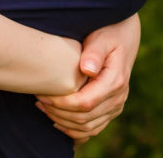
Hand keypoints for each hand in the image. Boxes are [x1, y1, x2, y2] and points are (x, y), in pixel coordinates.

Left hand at [35, 15, 140, 140]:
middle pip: (85, 118)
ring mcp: (115, 106)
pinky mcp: (111, 109)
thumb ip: (95, 52)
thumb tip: (87, 69)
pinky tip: (57, 121)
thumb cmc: (108, 33)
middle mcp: (118, 98)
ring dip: (64, 123)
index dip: (62, 103)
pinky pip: (93, 128)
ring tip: (43, 109)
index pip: (85, 103)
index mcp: (115, 81)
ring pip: (88, 127)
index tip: (43, 95)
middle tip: (38, 102)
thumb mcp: (102, 38)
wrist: (124, 36)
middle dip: (58, 113)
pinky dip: (75, 130)